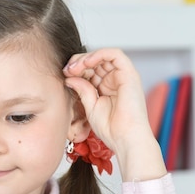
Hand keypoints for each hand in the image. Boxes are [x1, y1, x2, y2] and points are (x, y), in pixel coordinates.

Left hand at [62, 48, 166, 180]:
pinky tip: (86, 63)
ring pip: (104, 55)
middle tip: (67, 70)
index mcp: (107, 87)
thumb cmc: (111, 129)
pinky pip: (115, 54)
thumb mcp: (90, 106)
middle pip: (96, 60)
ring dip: (86, 58)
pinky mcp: (129, 74)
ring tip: (74, 67)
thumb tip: (69, 77)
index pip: (91, 70)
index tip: (65, 74)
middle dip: (79, 62)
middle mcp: (116, 79)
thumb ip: (82, 89)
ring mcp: (124, 76)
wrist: (124, 139)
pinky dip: (99, 54)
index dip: (77, 69)